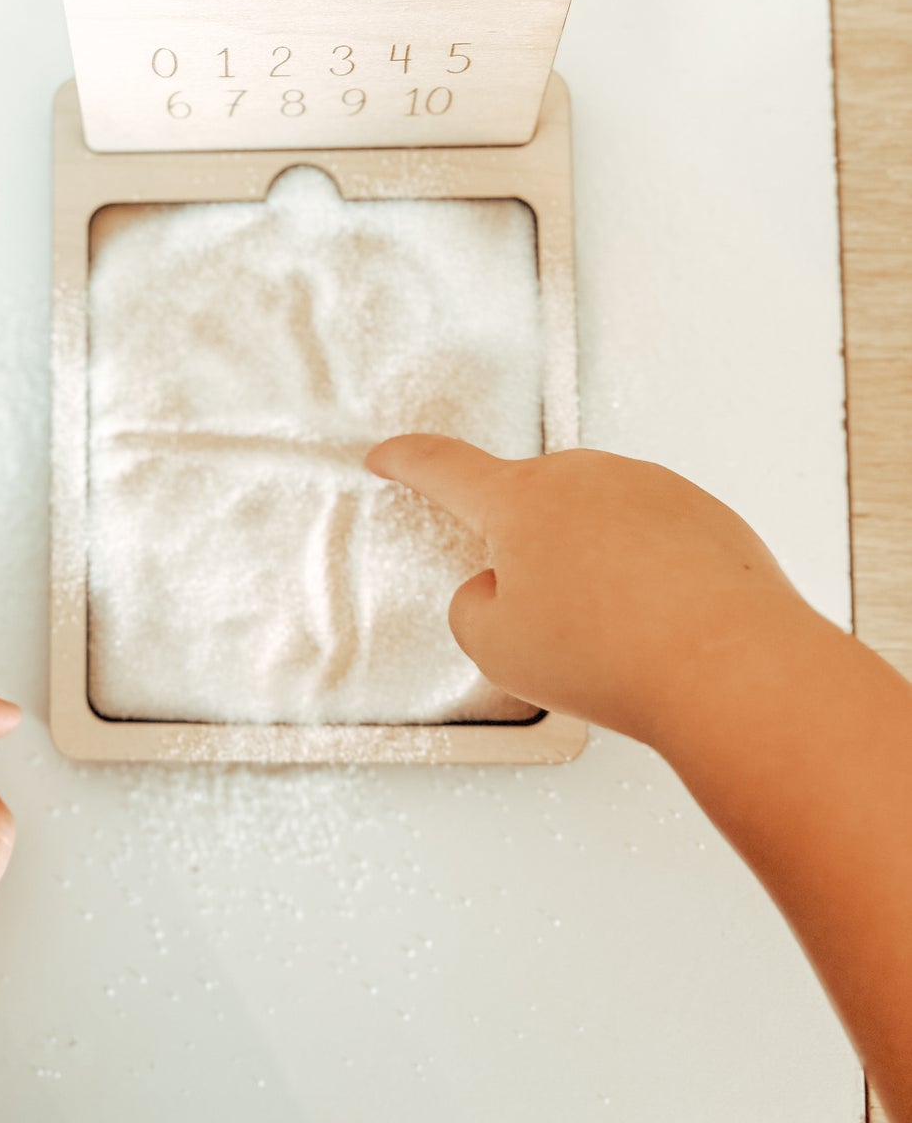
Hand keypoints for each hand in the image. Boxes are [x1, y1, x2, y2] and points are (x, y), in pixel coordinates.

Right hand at [366, 437, 811, 745]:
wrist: (732, 667)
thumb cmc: (617, 656)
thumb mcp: (497, 648)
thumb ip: (474, 607)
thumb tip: (500, 588)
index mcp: (519, 500)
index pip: (444, 468)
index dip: (408, 462)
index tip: (391, 456)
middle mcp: (583, 476)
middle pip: (530, 507)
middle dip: (530, 556)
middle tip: (551, 623)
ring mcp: (648, 487)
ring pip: (594, 524)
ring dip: (593, 568)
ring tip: (618, 636)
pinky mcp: (702, 513)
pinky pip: (652, 538)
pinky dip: (647, 576)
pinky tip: (661, 626)